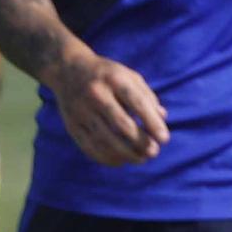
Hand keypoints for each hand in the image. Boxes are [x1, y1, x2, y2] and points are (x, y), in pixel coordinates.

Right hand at [47, 52, 168, 165]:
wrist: (67, 70)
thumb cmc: (107, 75)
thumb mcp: (129, 76)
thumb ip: (147, 96)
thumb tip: (163, 118)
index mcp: (114, 79)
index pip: (137, 103)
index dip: (152, 123)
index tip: (164, 139)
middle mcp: (96, 94)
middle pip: (121, 124)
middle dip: (140, 142)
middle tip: (154, 152)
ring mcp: (81, 111)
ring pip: (105, 139)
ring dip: (126, 153)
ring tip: (141, 159)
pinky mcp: (72, 124)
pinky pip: (90, 146)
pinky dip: (106, 157)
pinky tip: (121, 161)